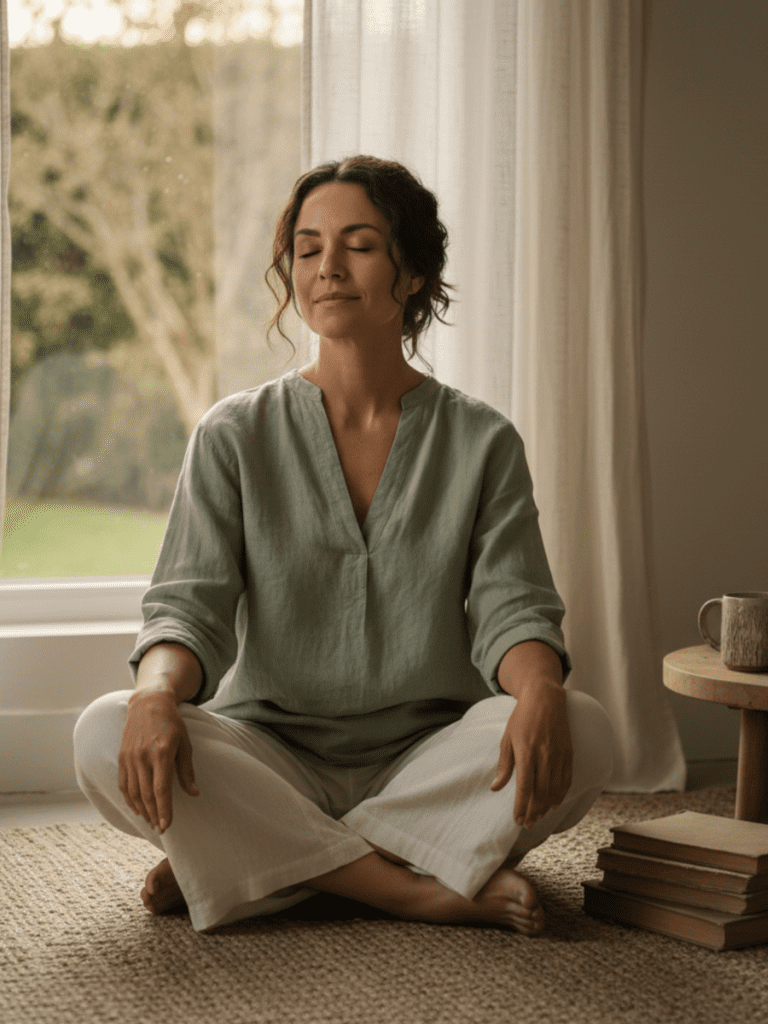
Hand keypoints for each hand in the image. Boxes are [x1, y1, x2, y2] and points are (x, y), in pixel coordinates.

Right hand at [118, 690, 198, 834]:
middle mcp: (143, 756)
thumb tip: (194, 793)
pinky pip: (123, 784)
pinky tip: (137, 808)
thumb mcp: (185, 743)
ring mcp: (130, 757)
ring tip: (151, 821)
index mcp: (162, 752)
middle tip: (160, 829)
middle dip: (153, 814)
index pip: (161, 789)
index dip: (164, 809)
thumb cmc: (172, 723)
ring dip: (142, 810)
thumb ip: (187, 770)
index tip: (166, 826)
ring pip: (133, 792)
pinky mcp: (122, 757)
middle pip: (146, 794)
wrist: (148, 703)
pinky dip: (129, 799)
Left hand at [490, 678, 572, 828]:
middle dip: (533, 811)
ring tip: (538, 817)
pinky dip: (561, 795)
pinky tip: (553, 804)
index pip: (524, 787)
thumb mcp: (507, 738)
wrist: (545, 698)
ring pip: (554, 789)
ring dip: (546, 807)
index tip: (517, 819)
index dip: (521, 806)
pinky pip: (566, 780)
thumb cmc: (522, 718)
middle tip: (528, 823)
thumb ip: (504, 765)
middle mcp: (544, 754)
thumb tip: (495, 788)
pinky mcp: (569, 753)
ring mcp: (558, 754)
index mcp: (526, 751)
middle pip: (540, 792)